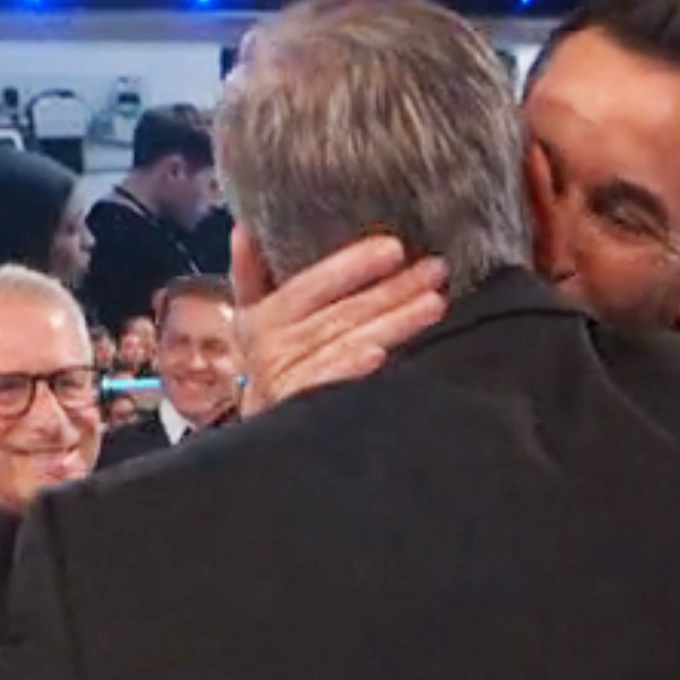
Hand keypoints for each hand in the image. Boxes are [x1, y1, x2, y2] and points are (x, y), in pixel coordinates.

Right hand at [240, 236, 449, 415]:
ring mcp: (288, 385)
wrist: (253, 449)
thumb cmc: (266, 372)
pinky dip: (351, 372)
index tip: (394, 249)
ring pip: (347, 346)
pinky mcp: (301, 416)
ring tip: (434, 304)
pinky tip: (380, 357)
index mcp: (264, 320)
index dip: (352, 266)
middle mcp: (274, 350)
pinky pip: (330, 387)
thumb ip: (250, 277)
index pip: (312, 284)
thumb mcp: (251, 324)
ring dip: (393, 324)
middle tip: (435, 272)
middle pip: (342, 315)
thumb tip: (244, 230)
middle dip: (392, 292)